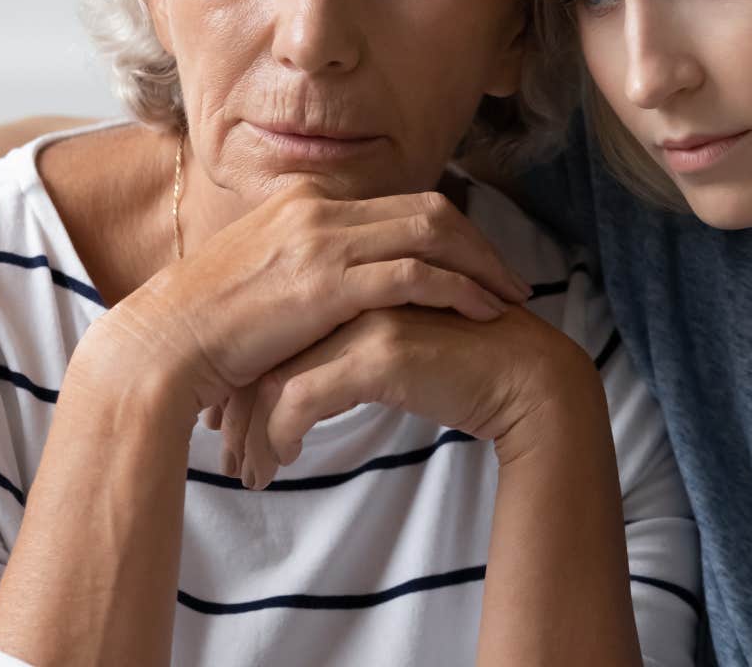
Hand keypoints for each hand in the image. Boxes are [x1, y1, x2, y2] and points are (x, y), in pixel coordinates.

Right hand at [81, 183, 534, 419]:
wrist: (160, 346)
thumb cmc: (204, 331)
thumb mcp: (260, 281)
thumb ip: (305, 272)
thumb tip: (337, 293)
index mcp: (302, 199)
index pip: (398, 203)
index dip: (448, 232)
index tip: (476, 264)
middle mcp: (316, 206)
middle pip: (427, 208)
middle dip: (478, 244)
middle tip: (511, 280)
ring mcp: (321, 239)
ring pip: (432, 232)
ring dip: (480, 266)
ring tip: (511, 299)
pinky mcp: (326, 282)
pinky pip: (415, 274)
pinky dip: (459, 289)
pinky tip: (483, 313)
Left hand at [232, 304, 601, 489]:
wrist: (525, 378)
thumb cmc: (460, 367)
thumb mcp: (388, 351)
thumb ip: (342, 349)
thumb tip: (286, 388)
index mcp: (349, 280)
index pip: (271, 328)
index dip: (244, 379)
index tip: (227, 423)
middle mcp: (352, 289)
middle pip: (264, 350)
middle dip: (238, 408)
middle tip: (226, 453)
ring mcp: (366, 316)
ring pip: (276, 376)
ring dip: (252, 432)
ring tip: (249, 472)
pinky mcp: (382, 352)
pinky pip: (303, 399)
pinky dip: (282, 435)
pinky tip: (286, 461)